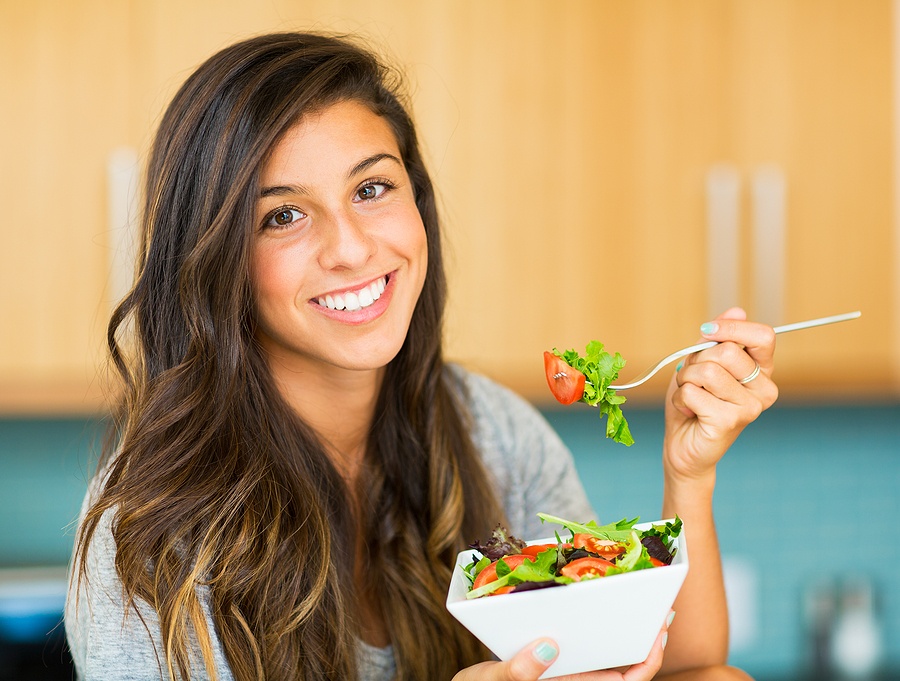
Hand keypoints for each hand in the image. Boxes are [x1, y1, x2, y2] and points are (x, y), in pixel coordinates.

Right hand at [452, 617, 669, 680]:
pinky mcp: (553, 661)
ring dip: (623, 629)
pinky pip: (583, 644)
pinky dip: (594, 624)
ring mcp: (566, 672)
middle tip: (659, 604)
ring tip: (636, 599)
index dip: (648, 662)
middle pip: (624, 667)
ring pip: (607, 655)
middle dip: (644, 638)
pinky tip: (595, 602)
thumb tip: (548, 648)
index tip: (659, 632)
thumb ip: (518, 672)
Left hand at [664, 307, 777, 481]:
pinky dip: (680, 399)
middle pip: (727, 351)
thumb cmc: (693, 403)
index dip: (732, 327)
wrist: (684, 446)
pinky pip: (692, 392)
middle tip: (693, 379)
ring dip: (685, 381)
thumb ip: (717, 339)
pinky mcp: (731, 421)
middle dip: (696, 360)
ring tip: (690, 397)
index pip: (763, 336)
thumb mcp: (701, 363)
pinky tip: (689, 412)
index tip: (707, 331)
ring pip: (706, 371)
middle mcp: (764, 389)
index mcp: (762, 371)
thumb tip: (737, 310)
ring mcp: (751, 407)